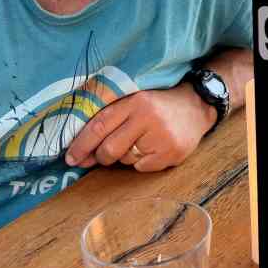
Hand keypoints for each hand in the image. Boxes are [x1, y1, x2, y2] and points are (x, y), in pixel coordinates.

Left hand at [64, 84, 216, 172]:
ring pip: (125, 160)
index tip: (70, 158)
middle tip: (101, 156)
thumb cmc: (158, 105)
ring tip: (140, 141)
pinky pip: (142, 168)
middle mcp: (147, 118)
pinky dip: (141, 162)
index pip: (99, 126)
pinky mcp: (171, 153)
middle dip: (101, 157)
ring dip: (125, 156)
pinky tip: (152, 148)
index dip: (81, 144)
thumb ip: (110, 118)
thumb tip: (82, 151)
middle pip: (109, 149)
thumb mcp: (134, 100)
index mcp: (134, 101)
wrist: (196, 105)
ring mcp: (161, 137)